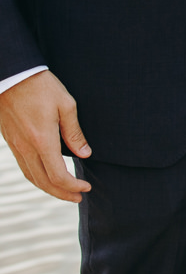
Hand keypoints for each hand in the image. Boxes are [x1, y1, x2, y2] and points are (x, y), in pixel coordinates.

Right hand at [0, 72, 91, 201]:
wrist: (12, 76)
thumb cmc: (42, 87)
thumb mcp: (66, 105)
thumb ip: (75, 133)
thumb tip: (85, 154)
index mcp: (42, 141)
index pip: (58, 175)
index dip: (73, 186)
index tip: (87, 187)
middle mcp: (26, 148)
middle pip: (43, 182)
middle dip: (62, 193)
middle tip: (79, 197)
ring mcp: (16, 146)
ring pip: (31, 177)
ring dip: (49, 188)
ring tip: (65, 192)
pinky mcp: (11, 141)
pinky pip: (24, 167)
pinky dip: (37, 177)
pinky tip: (47, 176)